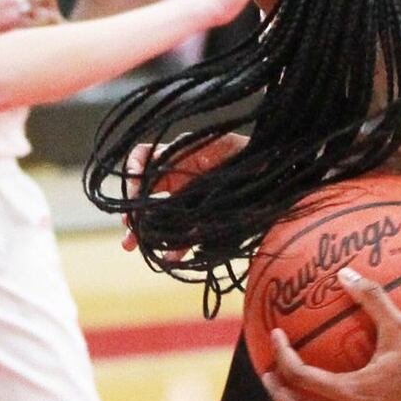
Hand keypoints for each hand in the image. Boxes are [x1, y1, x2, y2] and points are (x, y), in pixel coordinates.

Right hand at [121, 131, 249, 250]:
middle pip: (145, 193)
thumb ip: (189, 149)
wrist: (272, 173)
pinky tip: (170, 257)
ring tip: (134, 247)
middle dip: (132, 211)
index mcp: (178, 156)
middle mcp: (177, 178)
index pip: (144, 159)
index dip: (134, 172)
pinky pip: (182, 234)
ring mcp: (187, 200)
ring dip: (145, 233)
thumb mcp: (218, 142)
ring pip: (159, 218)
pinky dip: (175, 246)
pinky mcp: (200, 219)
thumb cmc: (245, 151)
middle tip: (128, 227)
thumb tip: (158, 157)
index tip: (134, 188)